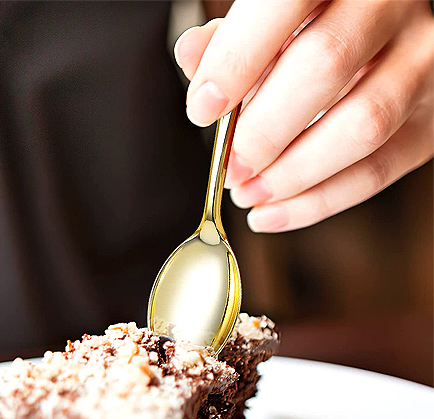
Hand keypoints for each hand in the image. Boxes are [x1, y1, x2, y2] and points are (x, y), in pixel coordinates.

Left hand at [175, 1, 433, 231]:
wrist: (386, 33)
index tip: (203, 110)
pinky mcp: (432, 118)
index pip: (284, 4)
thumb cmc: (317, 26)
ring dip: (292, 175)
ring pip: (362, 126)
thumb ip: (233, 37)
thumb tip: (192, 59)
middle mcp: (392, 4)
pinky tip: (274, 214)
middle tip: (230, 166)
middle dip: (264, 131)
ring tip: (248, 194)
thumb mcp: (273, 17)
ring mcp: (422, 61)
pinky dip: (318, 202)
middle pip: (325, 67)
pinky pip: (379, 170)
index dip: (237, 62)